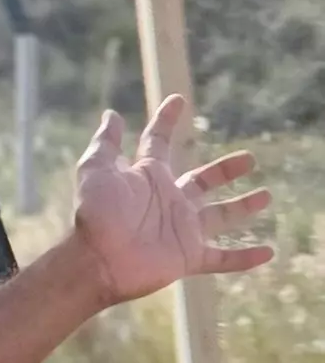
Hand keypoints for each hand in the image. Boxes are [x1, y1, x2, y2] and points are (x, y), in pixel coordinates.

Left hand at [71, 93, 273, 305]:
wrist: (97, 261)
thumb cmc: (96, 214)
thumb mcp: (96, 172)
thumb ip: (106, 144)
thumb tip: (111, 114)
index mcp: (148, 177)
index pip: (159, 143)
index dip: (166, 122)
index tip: (177, 100)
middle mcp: (168, 201)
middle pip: (202, 180)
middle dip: (224, 170)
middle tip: (249, 159)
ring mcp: (181, 229)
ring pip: (220, 216)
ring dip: (242, 207)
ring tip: (266, 195)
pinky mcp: (188, 257)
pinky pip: (222, 258)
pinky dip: (244, 257)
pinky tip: (267, 252)